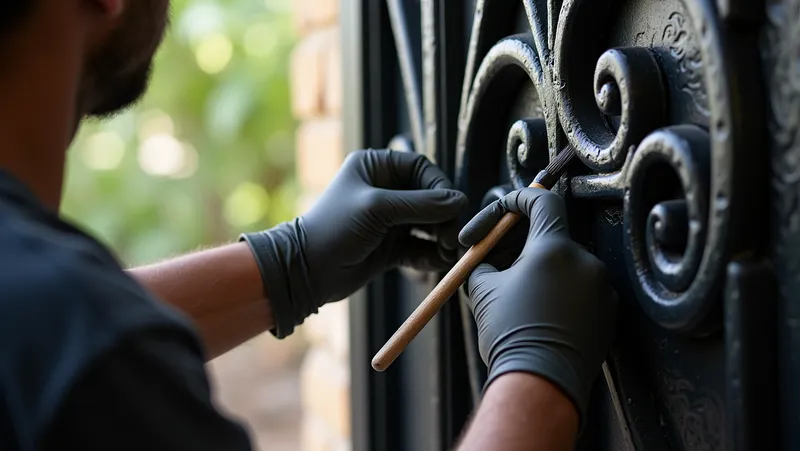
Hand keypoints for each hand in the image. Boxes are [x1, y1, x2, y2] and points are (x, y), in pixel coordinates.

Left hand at [242, 149, 466, 337]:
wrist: (306, 271)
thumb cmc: (333, 229)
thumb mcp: (378, 209)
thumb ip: (421, 204)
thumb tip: (460, 201)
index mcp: (376, 167)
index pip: (421, 168)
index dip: (440, 187)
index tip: (453, 208)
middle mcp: (385, 190)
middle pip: (430, 197)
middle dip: (444, 217)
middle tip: (452, 238)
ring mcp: (389, 220)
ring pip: (428, 224)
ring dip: (441, 238)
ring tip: (449, 253)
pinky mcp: (391, 247)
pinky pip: (420, 247)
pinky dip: (431, 255)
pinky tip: (438, 264)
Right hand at [459, 188, 617, 427]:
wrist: (540, 384)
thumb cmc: (509, 333)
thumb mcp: (482, 289)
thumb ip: (486, 261)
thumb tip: (489, 257)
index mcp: (553, 248)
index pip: (541, 201)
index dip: (518, 200)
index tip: (501, 213)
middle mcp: (585, 261)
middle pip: (551, 235)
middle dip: (520, 243)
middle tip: (494, 259)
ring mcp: (601, 287)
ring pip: (565, 265)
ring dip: (540, 271)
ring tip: (514, 295)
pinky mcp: (609, 312)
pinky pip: (580, 290)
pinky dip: (559, 293)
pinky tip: (539, 315)